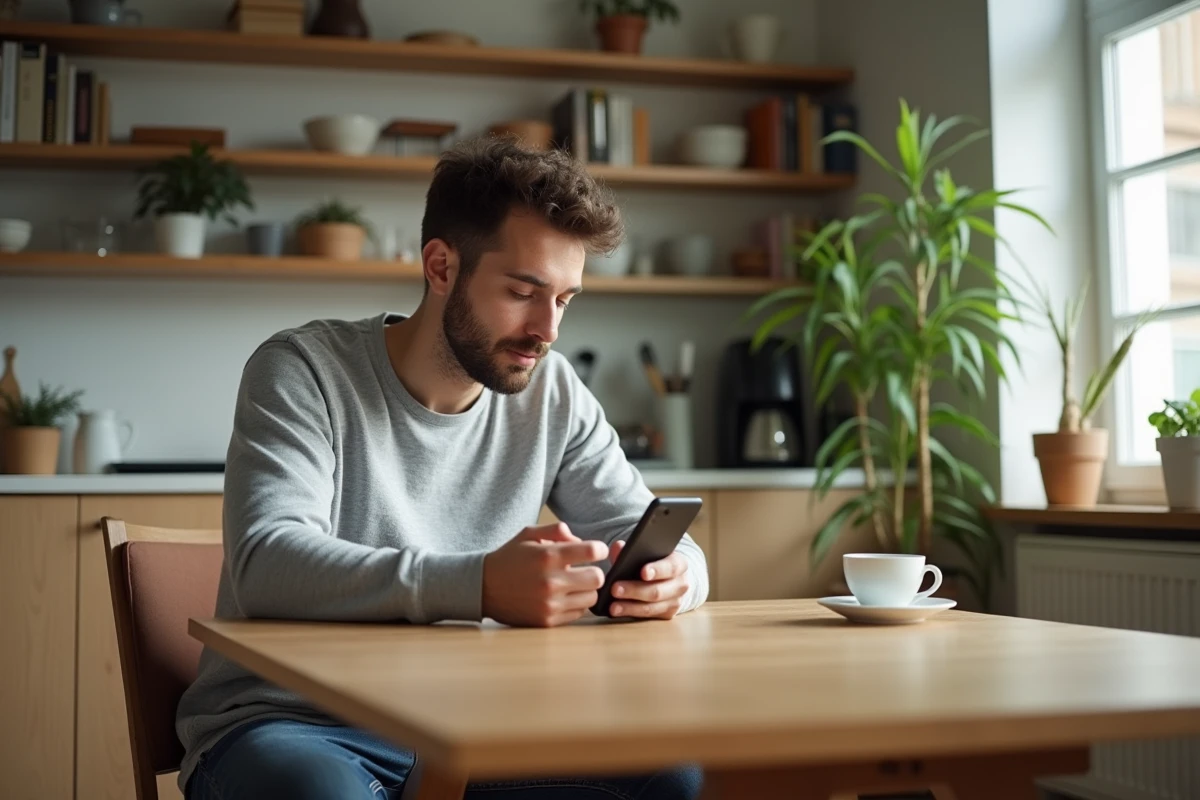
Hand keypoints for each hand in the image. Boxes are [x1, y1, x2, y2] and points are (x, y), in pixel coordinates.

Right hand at [482, 523, 606, 627]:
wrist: (483, 587)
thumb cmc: (509, 558)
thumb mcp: (529, 534)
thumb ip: (557, 530)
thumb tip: (581, 540)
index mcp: (548, 556)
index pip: (592, 551)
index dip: (599, 549)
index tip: (595, 550)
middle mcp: (551, 581)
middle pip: (598, 578)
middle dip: (595, 571)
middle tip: (585, 569)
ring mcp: (550, 604)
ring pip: (591, 598)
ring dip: (586, 589)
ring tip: (574, 584)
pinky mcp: (547, 620)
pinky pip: (578, 613)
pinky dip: (575, 604)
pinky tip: (564, 596)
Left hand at [604, 540, 689, 619]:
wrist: (672, 579)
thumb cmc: (655, 562)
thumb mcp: (648, 552)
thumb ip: (632, 549)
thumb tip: (618, 547)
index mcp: (679, 564)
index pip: (670, 567)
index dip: (657, 570)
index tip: (643, 572)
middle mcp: (681, 584)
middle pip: (657, 591)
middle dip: (635, 590)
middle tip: (615, 589)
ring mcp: (676, 602)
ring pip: (652, 607)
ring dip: (630, 607)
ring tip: (613, 606)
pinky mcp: (667, 614)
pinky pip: (648, 616)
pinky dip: (631, 614)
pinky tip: (618, 611)